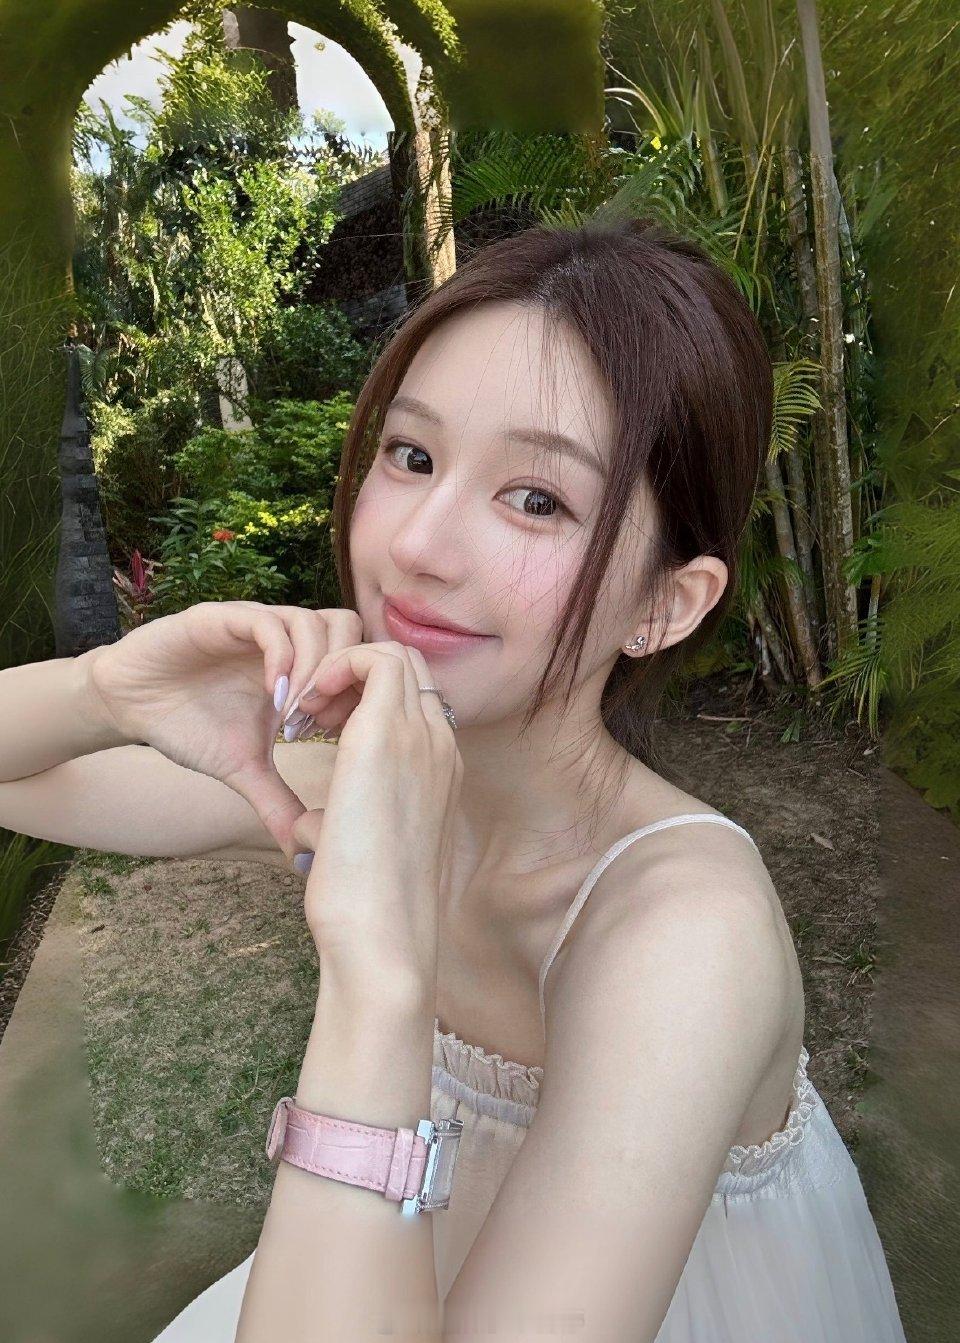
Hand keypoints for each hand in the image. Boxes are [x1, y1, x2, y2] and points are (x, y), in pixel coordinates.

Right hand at [79, 601, 363, 860]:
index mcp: (300, 666)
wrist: (131, 704)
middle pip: (349, 628)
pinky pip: (268, 623)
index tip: (339, 739)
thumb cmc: (190, 727)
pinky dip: (281, 659)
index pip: (358, 658)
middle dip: (344, 678)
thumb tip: (302, 852)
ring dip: (315, 671)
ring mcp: (257, 624)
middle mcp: (286, 638)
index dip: (358, 696)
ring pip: (315, 621)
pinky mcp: (224, 617)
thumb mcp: (244, 769)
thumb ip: (278, 801)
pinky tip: (272, 697)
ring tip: (295, 717)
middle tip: (321, 724)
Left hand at [288, 640, 462, 999]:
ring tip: (305, 713)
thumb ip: (341, 825)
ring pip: (394, 654)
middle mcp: (440, 745)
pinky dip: (335, 666)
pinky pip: (374, 658)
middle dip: (351, 675)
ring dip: (342, 668)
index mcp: (439, 770)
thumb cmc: (365, 909)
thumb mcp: (357, 851)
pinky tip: (305, 707)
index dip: (361, 698)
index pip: (412, 698)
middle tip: (309, 716)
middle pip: (407, 666)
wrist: (381, 936)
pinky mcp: (389, 735)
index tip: (318, 733)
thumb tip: (309, 827)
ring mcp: (422, 737)